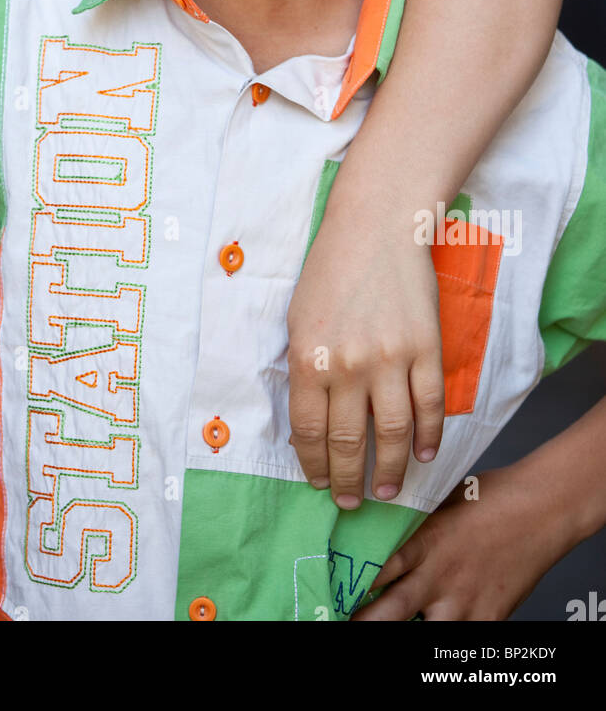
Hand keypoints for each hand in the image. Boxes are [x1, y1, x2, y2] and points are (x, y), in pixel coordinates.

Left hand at [287, 206, 444, 506]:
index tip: (320, 482)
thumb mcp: (298, 318)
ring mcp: (390, 359)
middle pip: (349, 442)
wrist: (376, 227)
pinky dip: (429, 436)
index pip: (309, 431)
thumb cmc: (331, 270)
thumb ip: (305, 368)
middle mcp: (348, 365)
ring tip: (387, 489)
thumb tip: (311, 420)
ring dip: (390, 470)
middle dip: (349, 480)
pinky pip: (429, 406)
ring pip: (393, 434)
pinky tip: (425, 453)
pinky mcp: (425, 349)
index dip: (315, 464)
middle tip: (351, 501)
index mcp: (309, 358)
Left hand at [351, 466, 567, 619]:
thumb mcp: (438, 507)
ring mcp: (463, 603)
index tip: (333, 596)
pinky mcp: (488, 618)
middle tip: (346, 621)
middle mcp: (437, 578)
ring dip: (408, 628)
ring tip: (396, 622)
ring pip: (421, 634)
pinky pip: (459, 640)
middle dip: (363, 623)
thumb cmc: (491, 498)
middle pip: (386, 615)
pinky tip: (440, 623)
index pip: (373, 574)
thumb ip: (412, 529)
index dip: (350, 590)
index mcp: (420, 544)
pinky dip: (447, 633)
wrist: (541, 508)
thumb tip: (381, 535)